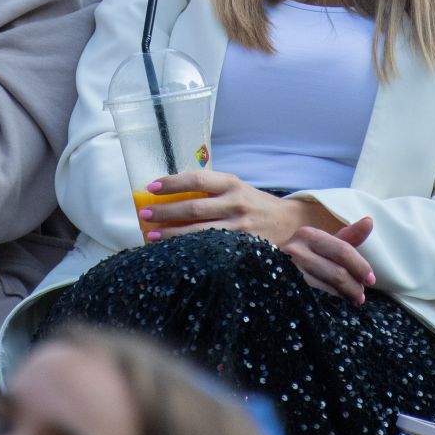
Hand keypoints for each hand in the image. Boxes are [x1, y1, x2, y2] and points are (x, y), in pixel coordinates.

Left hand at [138, 170, 319, 246]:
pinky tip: (175, 254)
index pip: (196, 180)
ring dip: (171, 235)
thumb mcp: (236, 188)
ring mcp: (240, 228)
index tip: (151, 187)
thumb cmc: (254, 204)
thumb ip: (211, 189)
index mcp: (232, 184)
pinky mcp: (243, 248)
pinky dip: (190, 251)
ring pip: (199, 233)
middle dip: (164, 212)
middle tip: (144, 214)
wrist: (290, 223)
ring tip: (151, 236)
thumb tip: (171, 193)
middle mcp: (235, 204)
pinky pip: (211, 250)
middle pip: (192, 208)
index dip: (171, 183)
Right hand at [282, 217, 375, 304]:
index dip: (360, 266)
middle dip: (354, 286)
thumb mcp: (323, 243)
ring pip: (328, 289)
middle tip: (361, 295)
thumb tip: (369, 221)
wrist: (268, 272)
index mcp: (308, 235)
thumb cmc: (303, 255)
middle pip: (337, 273)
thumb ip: (347, 236)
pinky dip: (330, 303)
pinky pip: (316, 300)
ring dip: (345, 297)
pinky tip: (336, 305)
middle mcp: (297, 251)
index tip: (371, 279)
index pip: (343, 251)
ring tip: (352, 300)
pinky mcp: (287, 290)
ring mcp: (290, 272)